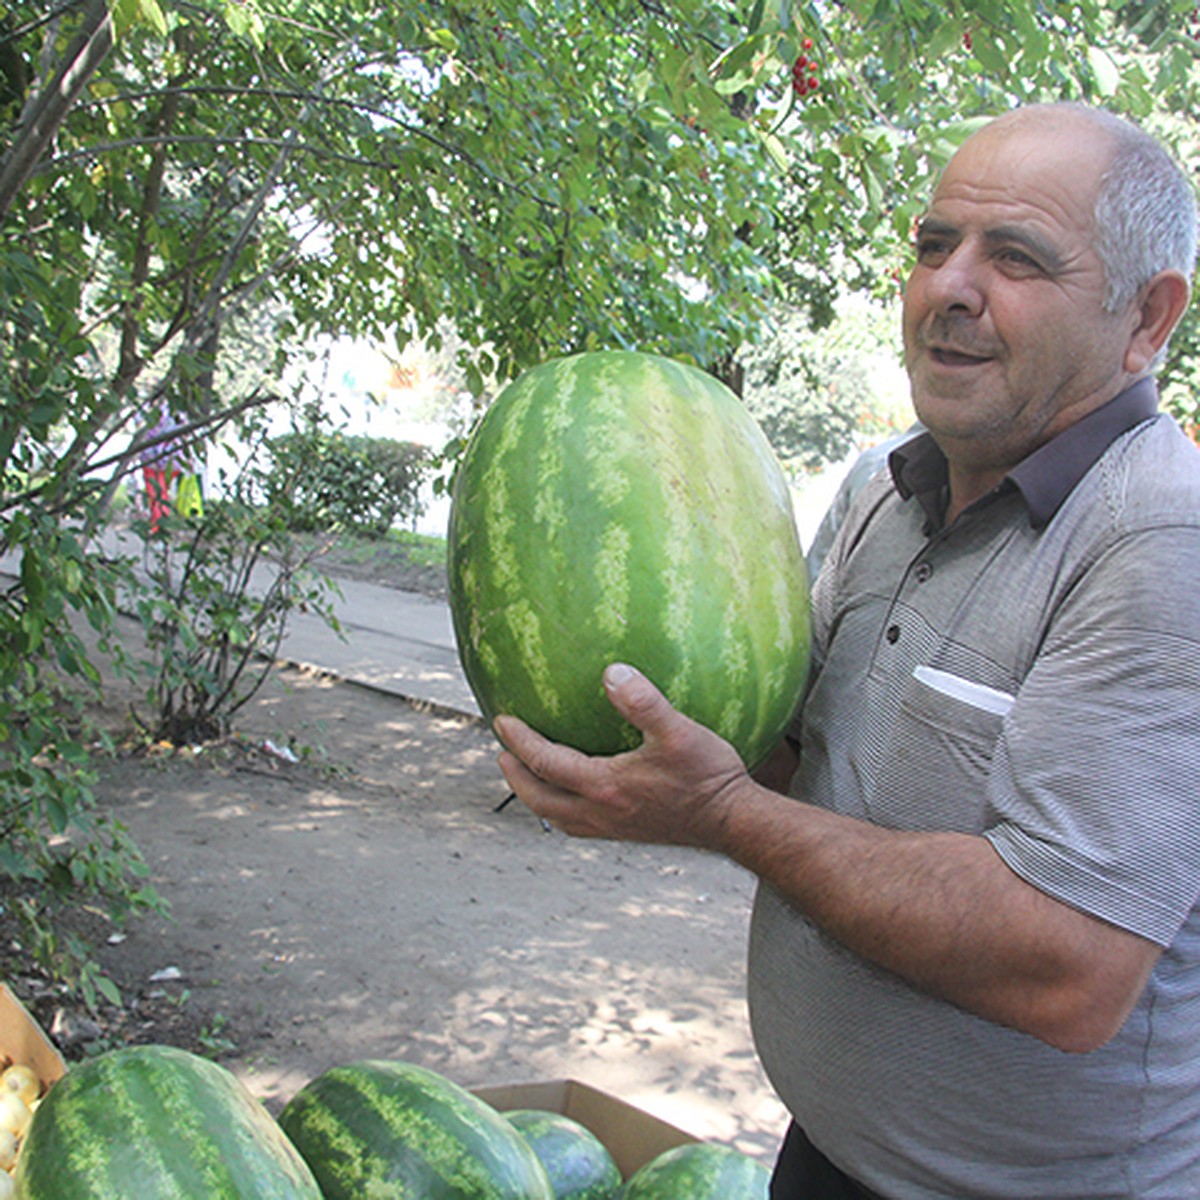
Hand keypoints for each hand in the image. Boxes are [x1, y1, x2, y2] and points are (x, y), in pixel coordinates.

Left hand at [495, 662, 749, 847]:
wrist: (734, 821)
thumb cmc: (708, 775)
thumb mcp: (678, 731)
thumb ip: (643, 701)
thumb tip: (612, 672)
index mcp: (605, 786)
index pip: (547, 763)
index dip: (520, 741)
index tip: (502, 720)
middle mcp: (602, 812)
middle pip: (540, 800)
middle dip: (515, 775)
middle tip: (502, 753)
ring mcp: (613, 827)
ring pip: (557, 817)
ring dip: (535, 796)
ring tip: (527, 774)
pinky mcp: (627, 832)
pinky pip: (579, 824)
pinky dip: (562, 808)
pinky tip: (574, 793)